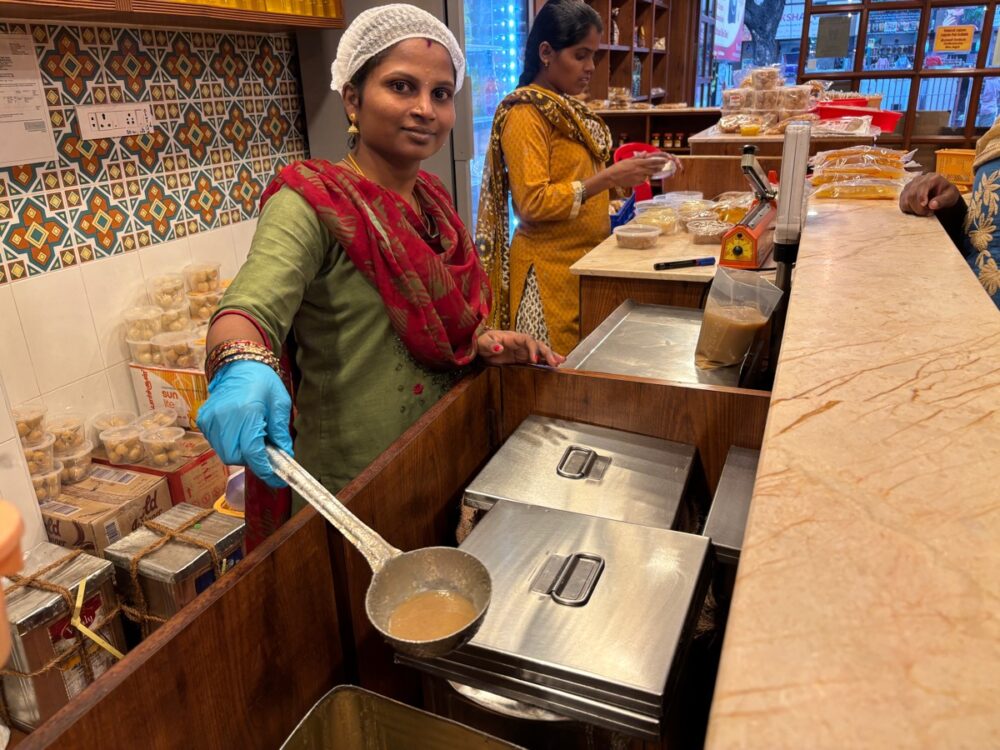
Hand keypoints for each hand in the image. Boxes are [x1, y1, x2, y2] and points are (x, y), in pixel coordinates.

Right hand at [196, 359, 292, 487]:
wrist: (238, 364)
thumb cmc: (263, 381)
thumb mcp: (280, 404)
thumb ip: (281, 432)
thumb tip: (286, 456)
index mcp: (247, 414)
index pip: (254, 453)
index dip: (266, 470)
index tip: (277, 478)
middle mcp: (225, 418)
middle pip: (236, 458)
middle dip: (252, 461)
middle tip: (265, 453)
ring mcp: (211, 420)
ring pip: (224, 453)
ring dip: (241, 453)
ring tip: (253, 439)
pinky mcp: (204, 420)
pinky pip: (216, 443)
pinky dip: (229, 444)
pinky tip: (240, 432)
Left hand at [477, 330, 565, 366]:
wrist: (481, 347)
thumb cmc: (482, 342)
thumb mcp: (483, 343)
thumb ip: (490, 345)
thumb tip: (499, 348)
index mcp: (513, 337)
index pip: (528, 340)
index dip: (533, 348)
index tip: (534, 359)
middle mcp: (521, 343)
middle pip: (538, 345)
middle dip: (547, 353)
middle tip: (555, 363)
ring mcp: (523, 350)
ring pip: (540, 351)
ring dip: (550, 356)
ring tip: (561, 362)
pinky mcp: (522, 358)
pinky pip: (536, 359)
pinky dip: (545, 361)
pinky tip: (554, 365)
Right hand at [604, 153, 672, 188]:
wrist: (612, 177)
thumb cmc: (618, 167)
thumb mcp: (628, 159)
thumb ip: (638, 157)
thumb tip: (645, 153)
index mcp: (638, 163)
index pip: (652, 161)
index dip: (660, 161)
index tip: (665, 160)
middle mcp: (640, 170)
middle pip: (653, 169)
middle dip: (659, 167)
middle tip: (662, 166)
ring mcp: (639, 177)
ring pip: (649, 175)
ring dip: (652, 172)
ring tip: (654, 170)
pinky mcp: (637, 183)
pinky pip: (644, 180)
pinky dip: (645, 178)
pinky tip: (642, 176)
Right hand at [899, 173, 961, 215]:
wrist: (943, 194)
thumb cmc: (948, 195)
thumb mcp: (951, 197)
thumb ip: (942, 200)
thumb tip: (932, 205)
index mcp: (933, 178)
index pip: (923, 186)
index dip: (921, 196)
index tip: (924, 205)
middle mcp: (919, 179)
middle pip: (912, 194)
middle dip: (918, 207)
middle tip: (928, 213)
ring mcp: (910, 185)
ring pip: (905, 199)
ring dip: (913, 209)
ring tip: (923, 211)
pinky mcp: (905, 192)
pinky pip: (902, 202)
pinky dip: (908, 208)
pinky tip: (917, 209)